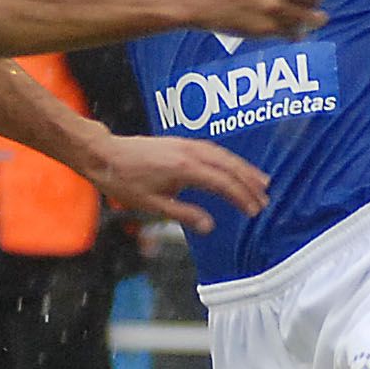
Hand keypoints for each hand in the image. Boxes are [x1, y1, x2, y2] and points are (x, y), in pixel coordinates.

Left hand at [83, 133, 269, 232]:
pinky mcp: (180, 142)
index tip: (253, 210)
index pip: (222, 182)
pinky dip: (228, 159)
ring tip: (260, 181)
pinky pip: (213, 149)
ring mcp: (185, 144)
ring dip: (243, 168)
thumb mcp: (152, 204)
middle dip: (249, 182)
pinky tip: (234, 168)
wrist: (104, 155)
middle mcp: (188, 152)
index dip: (241, 197)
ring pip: (223, 154)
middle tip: (265, 198)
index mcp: (183, 168)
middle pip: (228, 166)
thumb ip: (184, 213)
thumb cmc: (123, 180)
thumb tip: (209, 226)